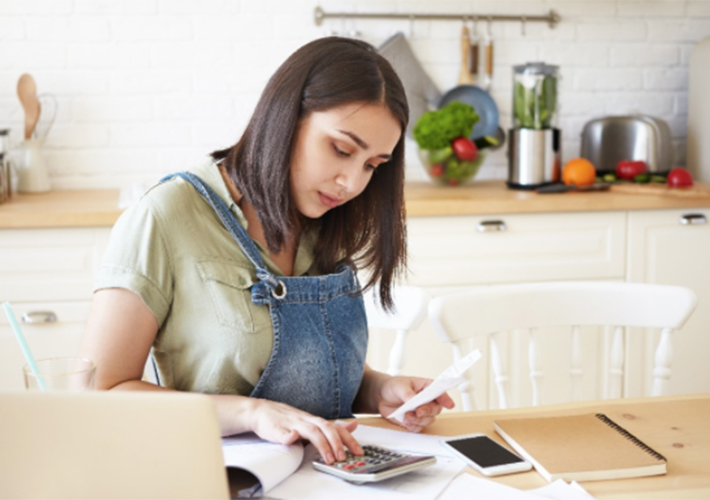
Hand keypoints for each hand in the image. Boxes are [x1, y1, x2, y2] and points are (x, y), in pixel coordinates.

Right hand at [248, 399, 362, 463]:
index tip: (358, 451)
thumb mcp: (311, 421)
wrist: (260, 411)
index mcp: (313, 420)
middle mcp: (305, 420)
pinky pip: (282, 432)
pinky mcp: (276, 429)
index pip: (334, 428)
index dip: (347, 439)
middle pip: (325, 428)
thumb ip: (331, 426)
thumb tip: (353, 426)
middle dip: (336, 443)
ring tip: (328, 457)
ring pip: (309, 431)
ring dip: (321, 444)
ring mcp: (291, 424)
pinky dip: (288, 435)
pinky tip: (292, 438)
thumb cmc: (286, 419)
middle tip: (343, 457)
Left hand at [377, 376, 454, 432]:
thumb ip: (408, 394)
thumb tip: (413, 401)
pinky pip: (419, 427)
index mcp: (427, 387)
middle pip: (436, 409)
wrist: (381, 396)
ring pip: (428, 420)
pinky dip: (412, 426)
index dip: (446, 399)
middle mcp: (427, 400)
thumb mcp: (400, 386)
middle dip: (427, 411)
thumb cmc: (393, 386)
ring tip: (406, 416)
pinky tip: (405, 421)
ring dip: (418, 420)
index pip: (440, 392)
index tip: (449, 404)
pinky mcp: (415, 421)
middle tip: (417, 411)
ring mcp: (422, 412)